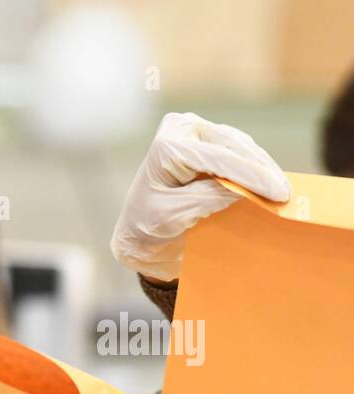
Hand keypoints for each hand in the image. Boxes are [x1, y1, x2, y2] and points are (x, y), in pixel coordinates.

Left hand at [112, 112, 288, 282]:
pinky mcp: (207, 139)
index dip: (251, 175)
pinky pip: (237, 150)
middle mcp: (181, 129)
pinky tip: (269, 181)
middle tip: (286, 192)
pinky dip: (253, 165)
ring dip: (261, 166)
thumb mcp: (176, 215)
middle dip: (261, 169)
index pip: (218, 158)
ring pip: (239, 145)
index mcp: (167, 146)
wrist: (138, 233)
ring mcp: (195, 130)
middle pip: (233, 146)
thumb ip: (209, 198)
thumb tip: (246, 187)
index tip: (278, 193)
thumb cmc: (148, 226)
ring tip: (282, 189)